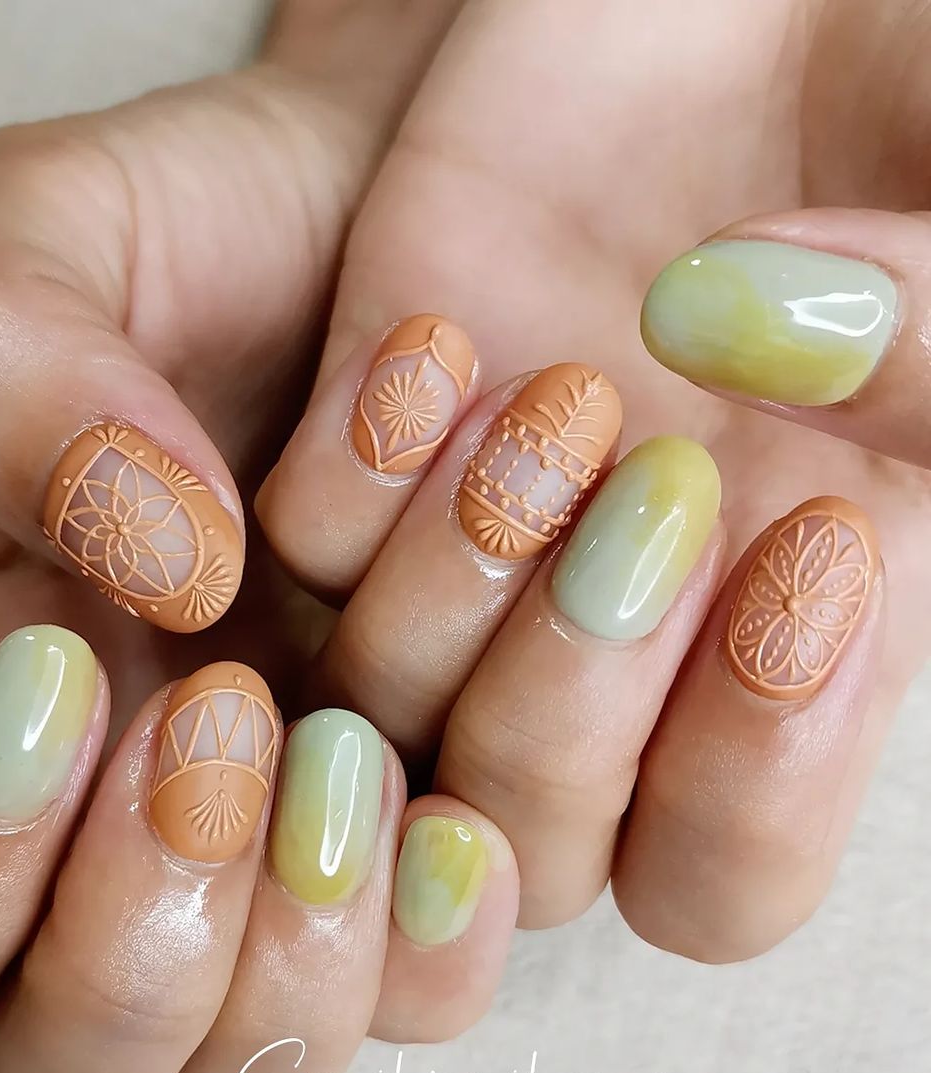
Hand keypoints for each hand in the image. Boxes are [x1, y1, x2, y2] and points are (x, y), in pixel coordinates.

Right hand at [0, 0, 524, 1072]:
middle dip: (140, 943)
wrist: (412, 226)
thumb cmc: (212, 236)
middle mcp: (140, 838)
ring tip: (358, 750)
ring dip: (311, 954)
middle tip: (220, 725)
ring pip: (265, 1070)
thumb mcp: (48, 240)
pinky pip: (441, 984)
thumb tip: (158, 573)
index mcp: (1, 734)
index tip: (62, 674)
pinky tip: (473, 804)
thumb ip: (0, 372)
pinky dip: (454, 923)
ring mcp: (303, 861)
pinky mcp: (459, 837)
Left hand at [255, 0, 929, 956]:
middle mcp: (620, 638)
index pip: (725, 871)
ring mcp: (478, 552)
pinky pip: (301, 559)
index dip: (747, 789)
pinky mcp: (366, 449)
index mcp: (788, 647)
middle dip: (573, 712)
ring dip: (457, 590)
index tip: (811, 555)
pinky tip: (434, 349)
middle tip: (659, 493)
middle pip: (538, 844)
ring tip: (555, 392)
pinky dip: (350, 488)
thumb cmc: (885, 100)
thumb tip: (772, 348)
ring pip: (393, 721)